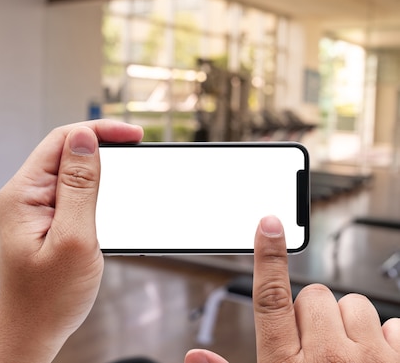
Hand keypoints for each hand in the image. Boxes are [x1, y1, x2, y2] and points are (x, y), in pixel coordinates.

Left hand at [0, 120, 142, 362]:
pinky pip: (72, 194)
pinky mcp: (45, 221)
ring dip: (101, 170)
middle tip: (136, 151)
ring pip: (72, 172)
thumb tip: (85, 139)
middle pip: (67, 152)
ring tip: (127, 174)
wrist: (32, 331)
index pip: (63, 140)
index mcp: (23, 193)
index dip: (100, 131)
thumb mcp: (73, 238)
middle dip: (103, 147)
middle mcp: (25, 195)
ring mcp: (34, 208)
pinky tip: (111, 197)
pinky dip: (95, 191)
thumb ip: (79, 186)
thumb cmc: (47, 297)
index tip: (133, 136)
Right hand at [185, 215, 399, 362]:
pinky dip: (386, 338)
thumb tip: (193, 356)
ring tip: (345, 353)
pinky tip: (376, 359)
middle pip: (314, 296)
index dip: (267, 256)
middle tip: (312, 344)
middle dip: (311, 313)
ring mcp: (371, 361)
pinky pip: (395, 324)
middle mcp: (329, 358)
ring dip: (348, 322)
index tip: (268, 223)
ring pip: (355, 305)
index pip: (272, 296)